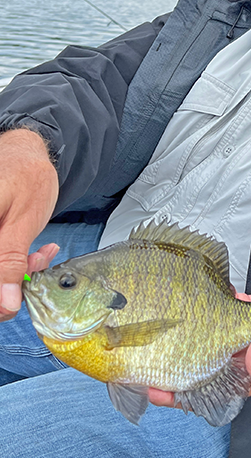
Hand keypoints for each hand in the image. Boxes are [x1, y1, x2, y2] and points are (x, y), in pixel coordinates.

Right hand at [0, 129, 58, 319]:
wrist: (27, 155)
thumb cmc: (26, 175)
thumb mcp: (23, 220)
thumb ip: (12, 261)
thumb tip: (5, 302)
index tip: (14, 301)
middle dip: (9, 282)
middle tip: (36, 264)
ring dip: (16, 274)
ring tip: (39, 255)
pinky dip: (15, 265)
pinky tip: (34, 253)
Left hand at [148, 292, 250, 407]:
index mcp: (245, 376)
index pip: (202, 388)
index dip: (174, 391)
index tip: (148, 387)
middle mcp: (236, 358)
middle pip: (193, 363)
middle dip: (166, 359)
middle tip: (137, 351)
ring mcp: (238, 337)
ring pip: (202, 337)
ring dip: (181, 330)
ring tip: (153, 318)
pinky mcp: (243, 316)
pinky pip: (219, 310)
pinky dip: (206, 300)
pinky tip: (193, 287)